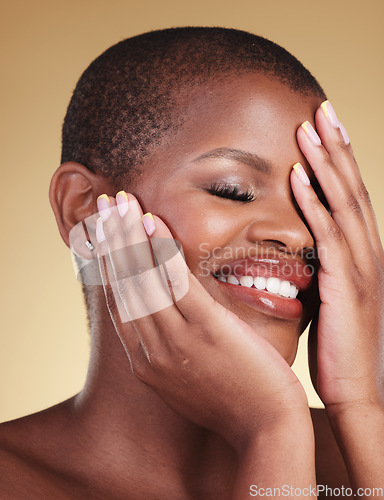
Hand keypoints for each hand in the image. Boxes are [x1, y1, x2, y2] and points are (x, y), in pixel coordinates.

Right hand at [93, 192, 309, 449]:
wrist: (266, 429)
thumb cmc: (234, 399)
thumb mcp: (189, 374)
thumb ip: (173, 343)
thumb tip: (171, 313)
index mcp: (146, 361)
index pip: (119, 303)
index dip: (109, 265)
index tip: (105, 236)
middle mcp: (151, 349)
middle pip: (123, 285)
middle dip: (110, 241)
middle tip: (103, 206)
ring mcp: (175, 340)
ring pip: (142, 278)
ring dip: (128, 235)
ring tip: (119, 202)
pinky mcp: (204, 329)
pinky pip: (174, 282)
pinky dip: (159, 250)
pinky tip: (151, 222)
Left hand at [291, 101, 383, 412]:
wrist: (358, 390)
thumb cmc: (341, 346)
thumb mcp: (333, 299)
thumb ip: (323, 269)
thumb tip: (303, 251)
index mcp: (363, 254)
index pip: (351, 197)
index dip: (340, 161)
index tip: (324, 128)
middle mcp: (367, 252)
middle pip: (352, 188)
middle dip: (337, 146)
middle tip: (321, 108)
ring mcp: (360, 266)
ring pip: (342, 202)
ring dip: (325, 162)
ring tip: (308, 126)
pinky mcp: (344, 284)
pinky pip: (327, 234)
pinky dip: (313, 202)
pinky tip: (297, 176)